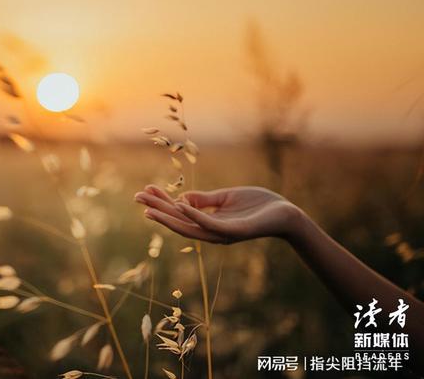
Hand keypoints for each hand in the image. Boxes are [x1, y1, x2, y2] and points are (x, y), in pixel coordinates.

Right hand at [134, 185, 301, 243]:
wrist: (287, 214)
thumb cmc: (258, 205)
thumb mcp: (226, 198)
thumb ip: (205, 200)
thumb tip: (181, 198)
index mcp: (209, 222)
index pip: (179, 212)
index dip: (161, 202)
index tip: (145, 190)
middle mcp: (212, 231)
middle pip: (178, 221)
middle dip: (157, 210)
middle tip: (137, 197)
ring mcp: (222, 233)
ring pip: (189, 226)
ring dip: (168, 216)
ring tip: (150, 208)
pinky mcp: (235, 231)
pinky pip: (210, 224)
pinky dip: (194, 215)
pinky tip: (180, 205)